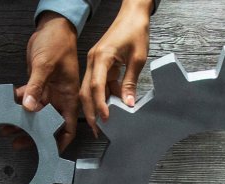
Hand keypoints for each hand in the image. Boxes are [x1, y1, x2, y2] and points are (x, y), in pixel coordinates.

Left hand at [18, 12, 78, 150]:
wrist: (52, 26)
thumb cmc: (58, 42)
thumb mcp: (46, 65)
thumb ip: (35, 87)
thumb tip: (28, 107)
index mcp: (69, 96)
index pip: (68, 127)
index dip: (60, 142)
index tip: (48, 152)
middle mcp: (59, 98)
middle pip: (47, 124)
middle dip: (34, 135)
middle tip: (18, 142)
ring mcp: (47, 92)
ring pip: (34, 114)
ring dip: (21, 121)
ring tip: (6, 128)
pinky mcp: (36, 85)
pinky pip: (26, 99)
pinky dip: (16, 104)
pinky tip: (5, 108)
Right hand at [80, 0, 152, 134]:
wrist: (133, 13)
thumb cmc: (135, 30)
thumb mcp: (137, 58)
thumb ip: (131, 82)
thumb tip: (128, 103)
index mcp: (101, 57)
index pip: (97, 86)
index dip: (100, 105)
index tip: (106, 118)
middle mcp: (93, 61)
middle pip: (86, 91)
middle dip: (91, 111)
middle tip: (98, 128)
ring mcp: (94, 63)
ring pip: (90, 90)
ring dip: (97, 105)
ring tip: (104, 121)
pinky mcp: (99, 64)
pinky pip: (99, 84)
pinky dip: (104, 95)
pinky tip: (111, 105)